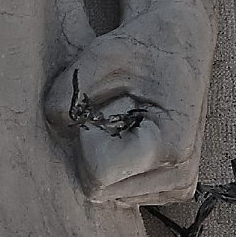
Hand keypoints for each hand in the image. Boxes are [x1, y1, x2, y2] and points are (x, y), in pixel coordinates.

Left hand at [44, 3, 215, 205]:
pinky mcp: (173, 187)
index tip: (100, 108)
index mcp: (169, 145)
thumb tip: (56, 127)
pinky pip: (119, 193)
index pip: (97, 176)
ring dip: (103, 156)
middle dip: (91, 150)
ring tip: (125, 121)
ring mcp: (179, 184)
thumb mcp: (101, 55)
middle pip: (97, 189)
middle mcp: (180, 173)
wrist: (179, 43)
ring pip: (106, 194)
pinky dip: (115, 165)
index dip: (85, 140)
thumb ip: (69, 93)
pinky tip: (130, 135)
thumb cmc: (142, 46)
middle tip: (113, 112)